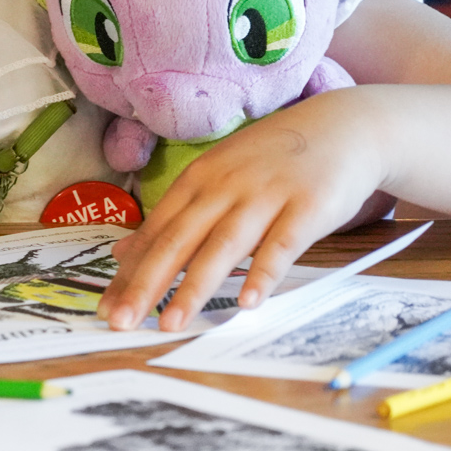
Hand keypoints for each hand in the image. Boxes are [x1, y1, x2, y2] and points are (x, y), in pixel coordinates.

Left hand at [97, 86, 387, 331]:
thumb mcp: (216, 176)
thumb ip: (174, 216)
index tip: (106, 306)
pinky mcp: (307, 207)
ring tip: (171, 323)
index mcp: (198, 179)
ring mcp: (265, 195)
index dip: (128, 271)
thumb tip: (124, 251)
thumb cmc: (273, 159)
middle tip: (122, 321)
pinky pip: (281, 245)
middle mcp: (225, 186)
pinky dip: (263, 273)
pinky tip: (247, 303)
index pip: (155, 231)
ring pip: (223, 246)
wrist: (343, 127)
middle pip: (179, 240)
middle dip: (147, 283)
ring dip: (194, 287)